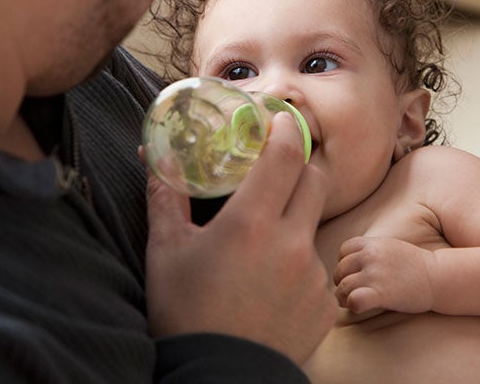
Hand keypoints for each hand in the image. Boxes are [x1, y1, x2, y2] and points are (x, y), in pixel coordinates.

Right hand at [146, 112, 337, 364]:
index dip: (287, 131)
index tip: (280, 121)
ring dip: (295, 220)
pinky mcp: (324, 303)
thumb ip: (166, 197)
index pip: (286, 155)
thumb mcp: (166, 251)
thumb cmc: (186, 313)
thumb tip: (155, 159)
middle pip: (315, 180)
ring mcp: (313, 274)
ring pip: (315, 224)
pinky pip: (318, 267)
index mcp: (251, 223)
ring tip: (262, 245)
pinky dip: (299, 264)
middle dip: (299, 168)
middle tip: (275, 173)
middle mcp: (291, 242)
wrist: (217, 378)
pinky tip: (271, 283)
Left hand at [334, 236, 435, 313]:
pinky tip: (358, 307)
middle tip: (347, 292)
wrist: (438, 277)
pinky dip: (352, 305)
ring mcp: (375, 274)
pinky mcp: (381, 293)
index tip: (352, 274)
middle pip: (341, 269)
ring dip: (343, 297)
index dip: (344, 263)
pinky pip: (354, 300)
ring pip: (343, 287)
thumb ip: (370, 251)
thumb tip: (348, 262)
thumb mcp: (390, 247)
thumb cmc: (415, 265)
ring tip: (348, 302)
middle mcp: (370, 256)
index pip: (343, 251)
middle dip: (341, 282)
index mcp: (372, 244)